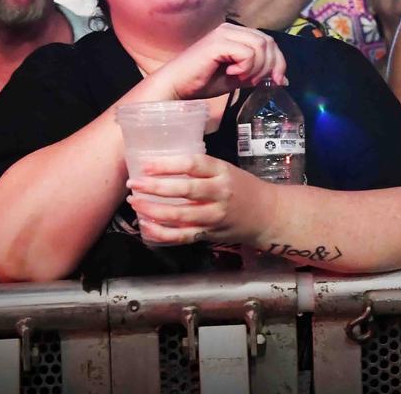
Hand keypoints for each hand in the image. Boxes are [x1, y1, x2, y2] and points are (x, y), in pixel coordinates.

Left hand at [125, 152, 277, 244]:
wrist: (267, 214)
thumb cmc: (242, 187)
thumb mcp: (226, 170)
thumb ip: (200, 169)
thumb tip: (163, 165)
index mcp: (222, 172)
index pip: (193, 165)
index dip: (167, 165)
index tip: (146, 165)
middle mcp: (219, 193)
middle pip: (184, 190)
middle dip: (154, 188)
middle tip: (134, 183)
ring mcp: (215, 216)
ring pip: (180, 216)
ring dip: (153, 210)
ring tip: (135, 202)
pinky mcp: (210, 234)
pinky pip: (182, 236)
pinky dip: (162, 233)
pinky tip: (146, 226)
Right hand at [151, 23, 287, 100]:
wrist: (176, 85)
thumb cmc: (201, 82)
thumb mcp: (236, 78)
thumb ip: (256, 74)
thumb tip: (282, 79)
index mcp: (235, 34)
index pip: (268, 41)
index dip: (279, 61)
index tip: (279, 81)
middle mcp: (230, 29)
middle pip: (268, 41)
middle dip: (272, 65)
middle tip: (258, 82)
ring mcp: (223, 34)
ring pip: (260, 46)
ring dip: (257, 68)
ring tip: (241, 78)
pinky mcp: (218, 43)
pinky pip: (247, 53)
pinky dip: (246, 67)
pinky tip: (231, 73)